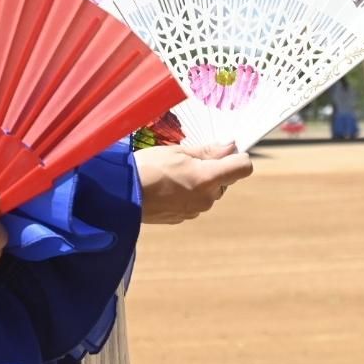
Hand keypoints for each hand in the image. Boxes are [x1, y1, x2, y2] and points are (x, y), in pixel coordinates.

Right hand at [135, 142, 253, 223]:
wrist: (120, 195)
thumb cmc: (147, 166)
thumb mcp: (178, 151)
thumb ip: (208, 151)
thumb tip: (231, 146)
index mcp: (207, 178)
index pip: (243, 167)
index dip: (237, 156)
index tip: (224, 150)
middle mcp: (206, 198)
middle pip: (224, 180)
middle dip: (213, 169)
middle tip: (187, 160)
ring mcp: (195, 210)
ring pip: (208, 192)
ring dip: (199, 182)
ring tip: (173, 174)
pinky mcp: (182, 218)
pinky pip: (194, 202)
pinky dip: (187, 193)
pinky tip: (166, 187)